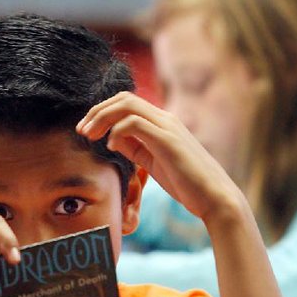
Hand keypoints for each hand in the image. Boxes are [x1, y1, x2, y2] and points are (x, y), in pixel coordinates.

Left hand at [77, 92, 241, 223]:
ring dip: (101, 118)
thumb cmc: (187, 184)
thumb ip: (136, 148)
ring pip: (126, 105)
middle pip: (123, 98)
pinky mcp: (168, 141)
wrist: (215, 198)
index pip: (127, 103)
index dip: (102, 112)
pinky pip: (135, 124)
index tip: (86, 131)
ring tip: (88, 135)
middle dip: (97, 111)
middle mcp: (165, 119)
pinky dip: (117, 131)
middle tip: (81, 131)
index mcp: (163, 123)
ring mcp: (168, 128)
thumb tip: (113, 139)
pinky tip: (111, 146)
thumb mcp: (154, 162)